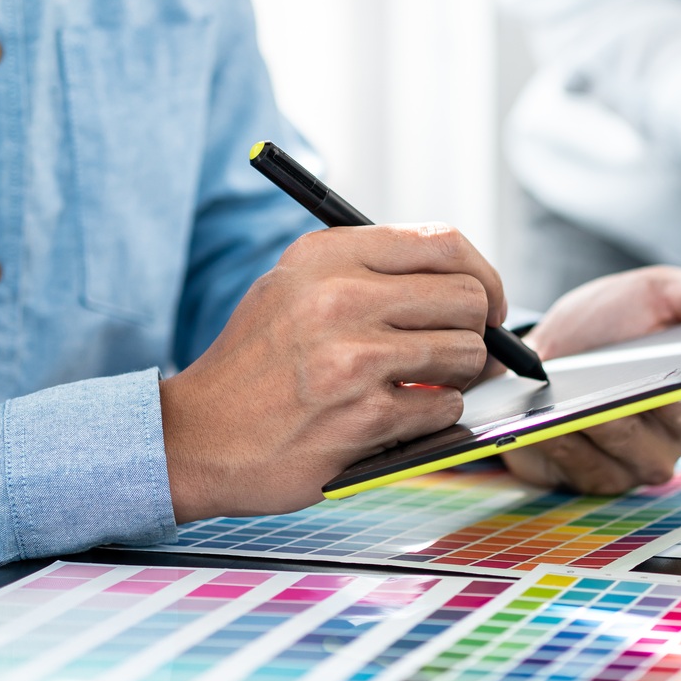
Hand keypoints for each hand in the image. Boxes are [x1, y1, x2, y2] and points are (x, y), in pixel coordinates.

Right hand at [159, 225, 504, 520]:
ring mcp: (353, 357)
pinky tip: (392, 420)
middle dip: (474, 332)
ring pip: (466, 354)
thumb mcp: (295, 290)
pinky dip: (431, 419)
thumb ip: (373, 277)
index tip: (486, 303)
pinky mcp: (365, 415)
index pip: (443, 242)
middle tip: (455, 357)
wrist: (194, 438)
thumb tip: (475, 292)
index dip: (482, 275)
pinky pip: (445, 408)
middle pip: (467, 298)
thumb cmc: (257, 367)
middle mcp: (339, 296)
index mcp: (326, 255)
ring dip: (455, 380)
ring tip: (416, 388)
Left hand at [501, 255, 680, 494]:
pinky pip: (590, 468)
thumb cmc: (611, 327)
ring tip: (573, 392)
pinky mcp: (606, 481)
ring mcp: (650, 459)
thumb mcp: (660, 294)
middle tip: (622, 368)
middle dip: (649, 391)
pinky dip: (567, 441)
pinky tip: (551, 421)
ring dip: (598, 416)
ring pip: (632, 445)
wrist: (545, 360)